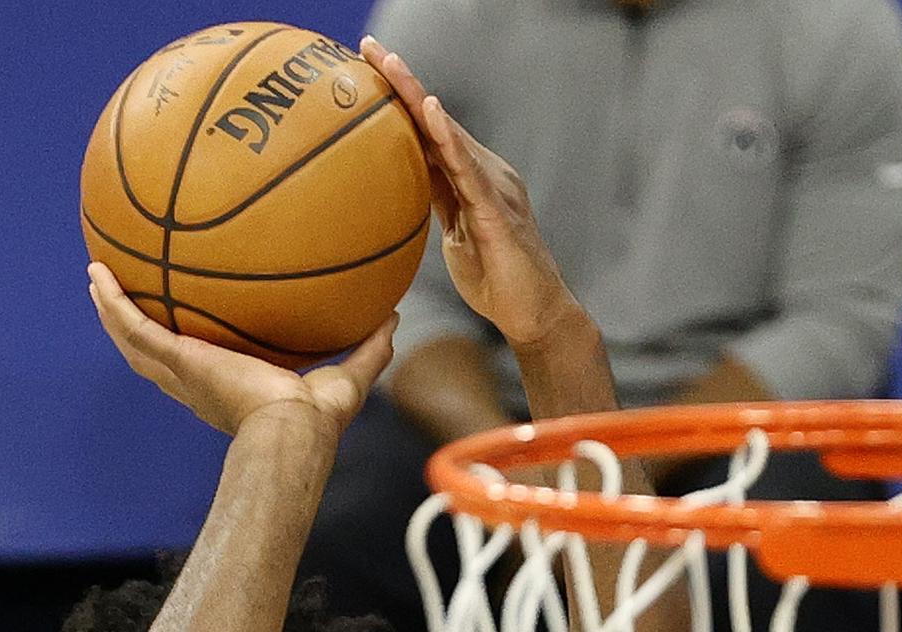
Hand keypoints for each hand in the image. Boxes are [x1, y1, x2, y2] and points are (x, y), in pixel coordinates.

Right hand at [86, 263, 395, 439]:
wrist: (294, 430)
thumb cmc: (319, 420)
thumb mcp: (350, 377)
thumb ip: (370, 348)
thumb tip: (394, 316)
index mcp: (230, 390)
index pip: (202, 369)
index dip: (189, 350)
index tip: (187, 329)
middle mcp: (198, 384)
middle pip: (155, 355)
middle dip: (138, 328)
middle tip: (126, 300)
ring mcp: (183, 374)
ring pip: (133, 341)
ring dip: (112, 312)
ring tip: (96, 280)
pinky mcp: (178, 360)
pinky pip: (134, 326)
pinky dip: (112, 302)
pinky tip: (97, 273)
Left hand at [362, 38, 584, 347]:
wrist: (536, 315)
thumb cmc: (496, 281)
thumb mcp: (455, 236)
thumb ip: (437, 203)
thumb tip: (402, 184)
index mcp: (473, 179)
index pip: (430, 132)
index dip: (401, 98)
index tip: (366, 66)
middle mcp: (487, 173)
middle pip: (438, 121)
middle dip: (403, 82)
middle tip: (368, 47)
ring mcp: (495, 188)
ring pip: (451, 135)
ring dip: (418, 98)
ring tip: (389, 64)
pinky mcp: (498, 210)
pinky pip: (469, 169)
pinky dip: (449, 138)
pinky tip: (431, 111)